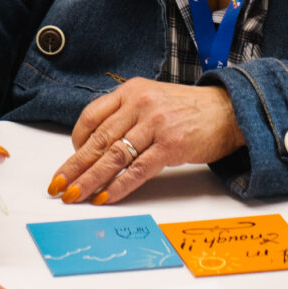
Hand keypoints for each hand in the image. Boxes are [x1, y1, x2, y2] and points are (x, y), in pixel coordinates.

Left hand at [49, 79, 243, 205]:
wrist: (231, 111)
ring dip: (90, 179)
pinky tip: (104, 197)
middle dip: (73, 166)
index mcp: (132, 91)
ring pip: (113, 157)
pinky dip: (117, 186)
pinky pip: (137, 170)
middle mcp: (140, 104)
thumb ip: (128, 116)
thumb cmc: (192, 110)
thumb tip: (100, 147)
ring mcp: (155, 124)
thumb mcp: (154, 100)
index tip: (70, 160)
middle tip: (57, 185)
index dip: (76, 141)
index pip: (92, 116)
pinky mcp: (170, 145)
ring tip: (74, 195)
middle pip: (97, 140)